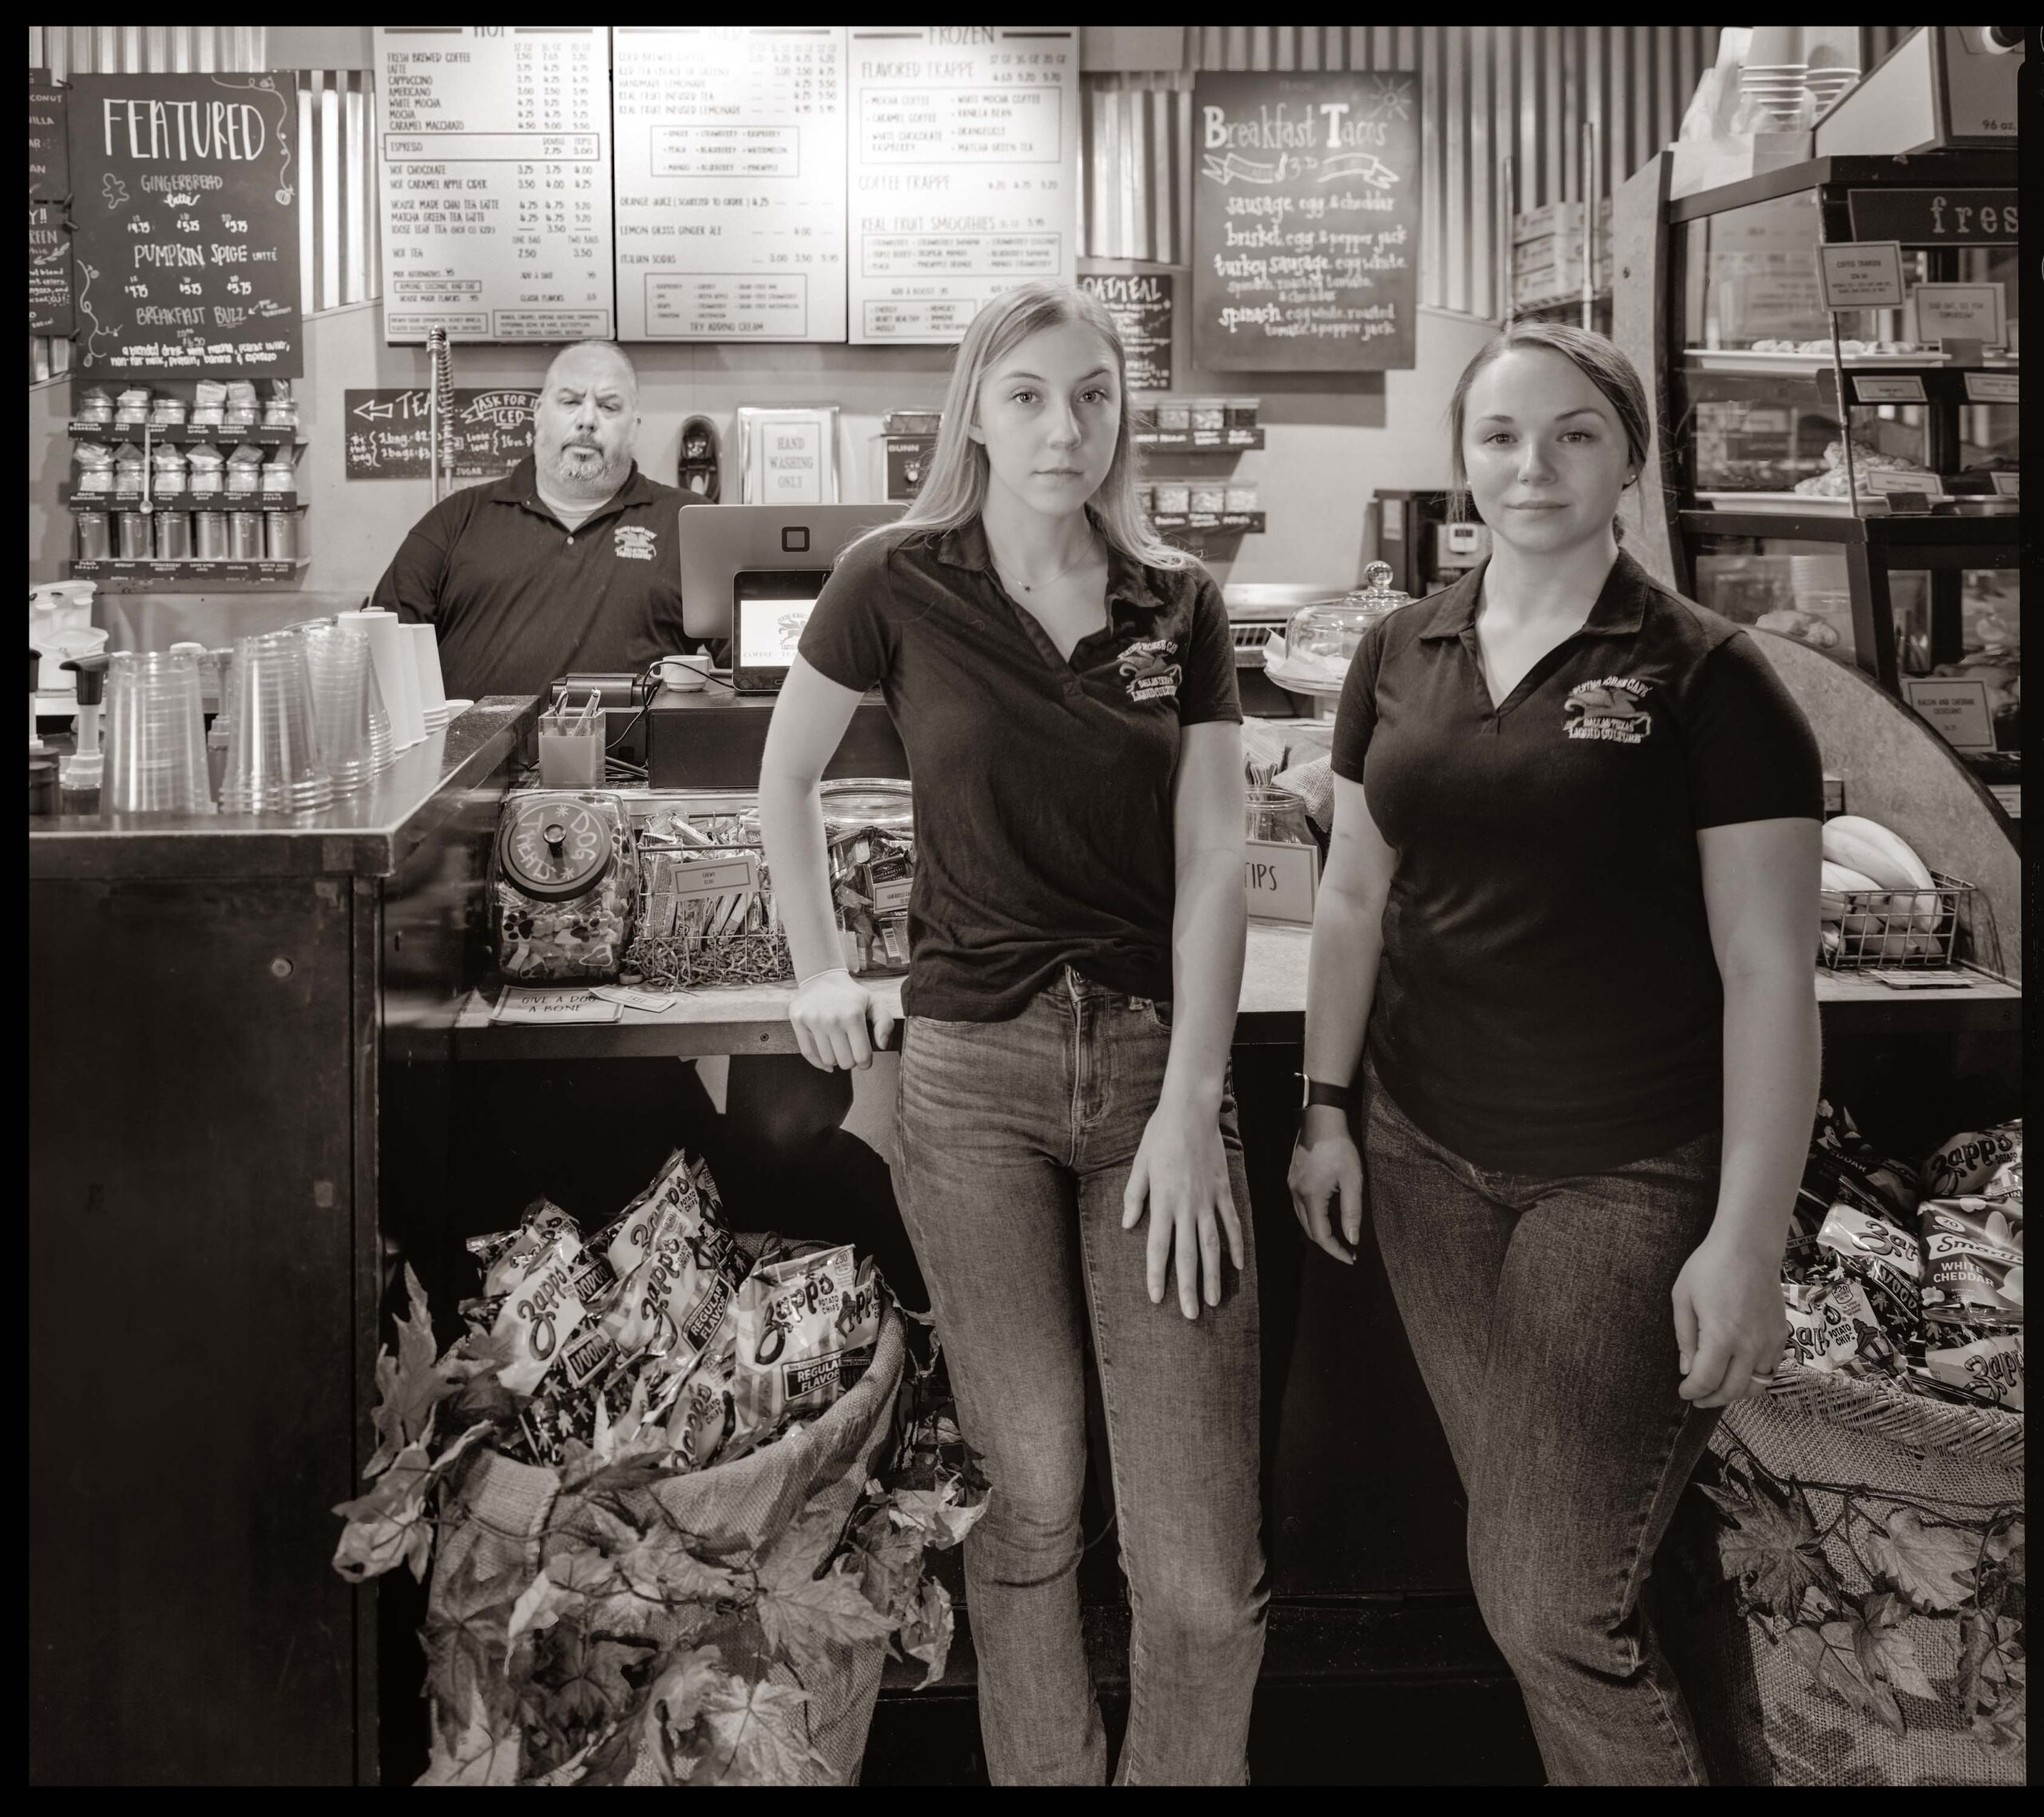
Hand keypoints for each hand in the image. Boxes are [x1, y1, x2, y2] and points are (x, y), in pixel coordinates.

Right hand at [788, 967, 894, 1071]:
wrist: (822, 977)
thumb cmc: (850, 995)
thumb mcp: (874, 1002)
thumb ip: (885, 1023)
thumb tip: (882, 1045)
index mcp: (853, 1015)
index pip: (862, 1055)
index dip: (866, 1062)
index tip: (864, 1059)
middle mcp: (832, 1019)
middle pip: (845, 1061)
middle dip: (851, 1061)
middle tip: (851, 1051)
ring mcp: (813, 1020)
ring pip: (827, 1060)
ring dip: (835, 1060)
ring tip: (838, 1049)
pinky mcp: (798, 1021)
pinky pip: (808, 1053)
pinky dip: (818, 1062)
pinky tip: (826, 1061)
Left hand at [1122, 1094, 1243, 1318]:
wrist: (1191, 1111)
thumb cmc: (1160, 1136)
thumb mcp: (1139, 1165)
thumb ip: (1134, 1196)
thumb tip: (1128, 1224)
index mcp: (1163, 1201)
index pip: (1158, 1247)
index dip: (1157, 1275)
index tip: (1157, 1298)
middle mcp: (1186, 1206)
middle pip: (1188, 1254)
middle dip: (1188, 1287)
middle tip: (1191, 1315)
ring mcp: (1208, 1200)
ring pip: (1212, 1245)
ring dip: (1213, 1275)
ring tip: (1213, 1300)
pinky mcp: (1223, 1190)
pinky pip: (1230, 1223)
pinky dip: (1235, 1245)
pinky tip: (1238, 1266)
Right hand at [1288, 1107, 1363, 1264]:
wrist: (1320, 1118)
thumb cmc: (1339, 1147)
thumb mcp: (1352, 1180)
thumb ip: (1351, 1212)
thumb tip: (1352, 1239)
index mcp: (1311, 1197)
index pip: (1321, 1236)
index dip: (1336, 1250)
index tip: (1352, 1258)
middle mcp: (1296, 1194)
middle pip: (1310, 1230)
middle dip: (1329, 1244)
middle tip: (1349, 1250)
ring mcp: (1292, 1185)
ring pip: (1303, 1219)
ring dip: (1320, 1231)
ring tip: (1340, 1235)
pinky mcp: (1293, 1177)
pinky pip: (1300, 1205)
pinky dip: (1313, 1216)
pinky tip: (1327, 1214)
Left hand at [1672, 1230, 1790, 1407]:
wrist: (1749, 1247)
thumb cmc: (1710, 1267)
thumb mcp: (1683, 1299)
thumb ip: (1685, 1338)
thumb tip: (1687, 1369)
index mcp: (1721, 1337)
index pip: (1706, 1380)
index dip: (1692, 1391)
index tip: (1684, 1392)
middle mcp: (1749, 1345)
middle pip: (1733, 1390)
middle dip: (1712, 1399)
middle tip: (1697, 1398)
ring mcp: (1769, 1341)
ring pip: (1757, 1385)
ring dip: (1736, 1393)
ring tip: (1718, 1388)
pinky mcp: (1782, 1335)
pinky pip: (1771, 1369)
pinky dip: (1755, 1378)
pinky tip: (1739, 1371)